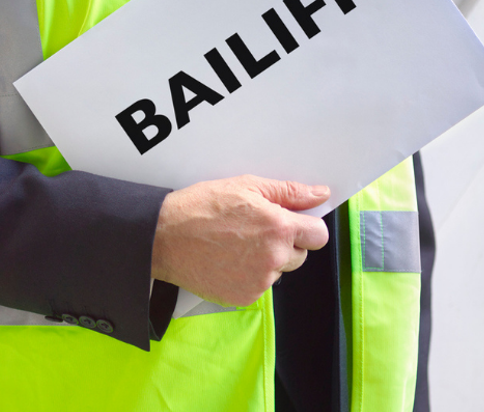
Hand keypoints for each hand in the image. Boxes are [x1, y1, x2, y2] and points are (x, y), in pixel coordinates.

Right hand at [149, 175, 330, 306]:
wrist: (163, 238)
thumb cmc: (200, 208)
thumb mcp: (245, 186)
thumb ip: (288, 192)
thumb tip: (319, 194)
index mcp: (278, 228)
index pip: (319, 235)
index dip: (306, 227)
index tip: (291, 223)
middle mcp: (273, 258)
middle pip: (300, 255)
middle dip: (284, 243)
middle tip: (253, 231)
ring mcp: (259, 281)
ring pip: (277, 271)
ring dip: (265, 261)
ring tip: (234, 245)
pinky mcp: (243, 297)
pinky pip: (258, 286)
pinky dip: (247, 276)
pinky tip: (226, 261)